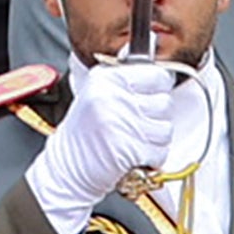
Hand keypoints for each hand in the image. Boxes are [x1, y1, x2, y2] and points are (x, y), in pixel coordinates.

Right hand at [28, 56, 191, 233]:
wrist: (67, 168)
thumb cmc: (84, 134)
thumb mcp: (97, 95)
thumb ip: (126, 81)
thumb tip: (156, 65)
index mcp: (105, 78)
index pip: (158, 75)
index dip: (156, 90)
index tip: (144, 99)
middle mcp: (112, 96)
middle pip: (165, 103)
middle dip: (154, 118)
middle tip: (131, 125)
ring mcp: (121, 121)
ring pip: (166, 129)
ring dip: (153, 140)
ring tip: (130, 140)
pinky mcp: (129, 147)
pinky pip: (160, 152)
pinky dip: (150, 158)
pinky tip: (130, 154)